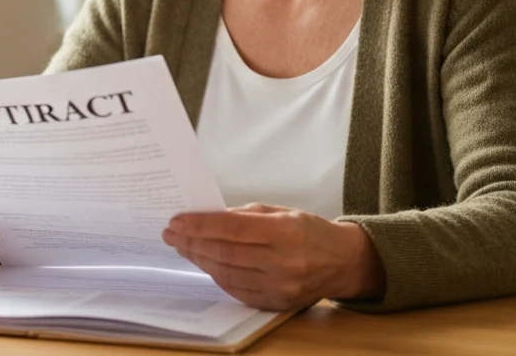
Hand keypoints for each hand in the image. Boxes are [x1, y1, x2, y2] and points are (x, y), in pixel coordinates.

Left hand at [162, 203, 384, 310]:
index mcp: (286, 232)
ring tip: (184, 247)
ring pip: (226, 274)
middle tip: (171, 234)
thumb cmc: (309, 230)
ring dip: (200, 260)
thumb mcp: (281, 211)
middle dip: (192, 243)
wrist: (343, 262)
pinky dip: (217, 276)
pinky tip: (205, 263)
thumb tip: (206, 219)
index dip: (200, 226)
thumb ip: (244, 216)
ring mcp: (280, 287)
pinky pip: (236, 291)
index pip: (231, 229)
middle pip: (225, 253)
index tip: (177, 221)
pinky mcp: (276, 304)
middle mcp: (283, 262)